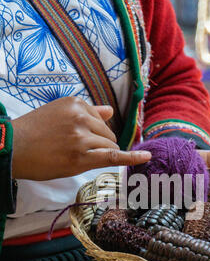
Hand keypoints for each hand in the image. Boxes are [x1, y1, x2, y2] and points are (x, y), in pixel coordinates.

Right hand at [12, 97, 150, 180]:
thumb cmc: (33, 132)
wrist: (13, 149)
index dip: (94, 132)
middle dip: (99, 143)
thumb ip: (87, 111)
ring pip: (108, 145)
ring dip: (99, 153)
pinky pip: (113, 156)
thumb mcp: (58, 113)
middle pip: (107, 133)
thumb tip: (111, 110)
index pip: (100, 119)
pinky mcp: (82, 157)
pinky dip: (132, 157)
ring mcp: (82, 138)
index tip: (82, 139)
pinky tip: (146, 157)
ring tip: (73, 156)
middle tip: (74, 150)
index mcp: (76, 103)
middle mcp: (81, 117)